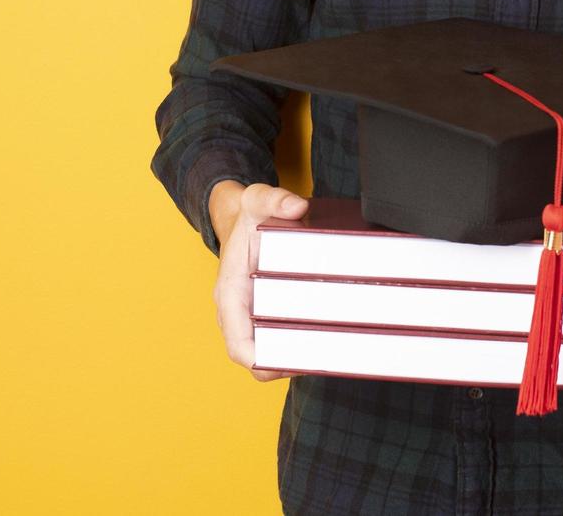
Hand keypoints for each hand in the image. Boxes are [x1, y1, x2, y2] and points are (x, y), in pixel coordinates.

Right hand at [209, 180, 309, 381]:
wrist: (239, 220)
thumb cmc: (246, 217)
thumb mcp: (257, 199)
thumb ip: (274, 199)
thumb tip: (296, 207)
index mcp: (230, 294)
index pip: (238, 344)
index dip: (263, 362)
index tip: (292, 363)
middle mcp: (237, 311)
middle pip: (258, 357)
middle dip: (288, 364)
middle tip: (325, 357)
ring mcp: (250, 316)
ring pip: (270, 351)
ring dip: (295, 357)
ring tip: (331, 351)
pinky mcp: (264, 314)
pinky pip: (278, 339)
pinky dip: (297, 344)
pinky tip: (325, 336)